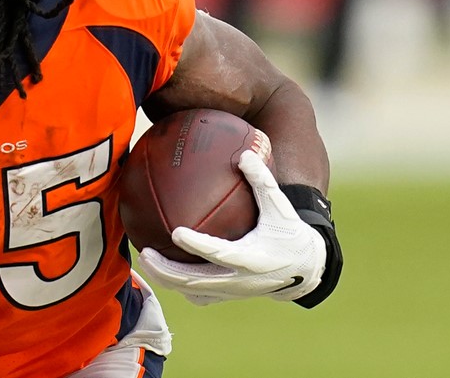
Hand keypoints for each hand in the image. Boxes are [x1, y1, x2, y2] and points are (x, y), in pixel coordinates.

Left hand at [136, 150, 325, 304]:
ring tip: (143, 259)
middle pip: (196, 280)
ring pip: (192, 290)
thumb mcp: (281, 206)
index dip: (197, 245)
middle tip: (144, 253)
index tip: (175, 232)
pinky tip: (161, 270)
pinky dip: (178, 285)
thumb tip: (244, 153)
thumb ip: (262, 180)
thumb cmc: (290, 233)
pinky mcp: (229, 296)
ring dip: (166, 279)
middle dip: (167, 270)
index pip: (219, 253)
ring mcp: (232, 291)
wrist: (307, 269)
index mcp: (252, 258)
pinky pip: (199, 295)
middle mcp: (240, 279)